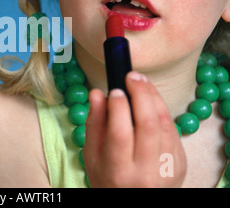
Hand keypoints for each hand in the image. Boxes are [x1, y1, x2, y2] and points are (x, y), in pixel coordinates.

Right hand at [83, 72, 186, 187]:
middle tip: (132, 76)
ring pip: (165, 124)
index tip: (114, 90)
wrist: (133, 202)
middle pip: (148, 125)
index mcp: (118, 171)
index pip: (120, 134)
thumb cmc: (107, 177)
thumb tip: (96, 93)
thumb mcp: (91, 155)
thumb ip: (94, 123)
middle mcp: (146, 172)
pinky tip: (151, 101)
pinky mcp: (180, 164)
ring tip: (141, 82)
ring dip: (154, 97)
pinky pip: (173, 130)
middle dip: (141, 94)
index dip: (118, 108)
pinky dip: (161, 111)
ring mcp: (167, 169)